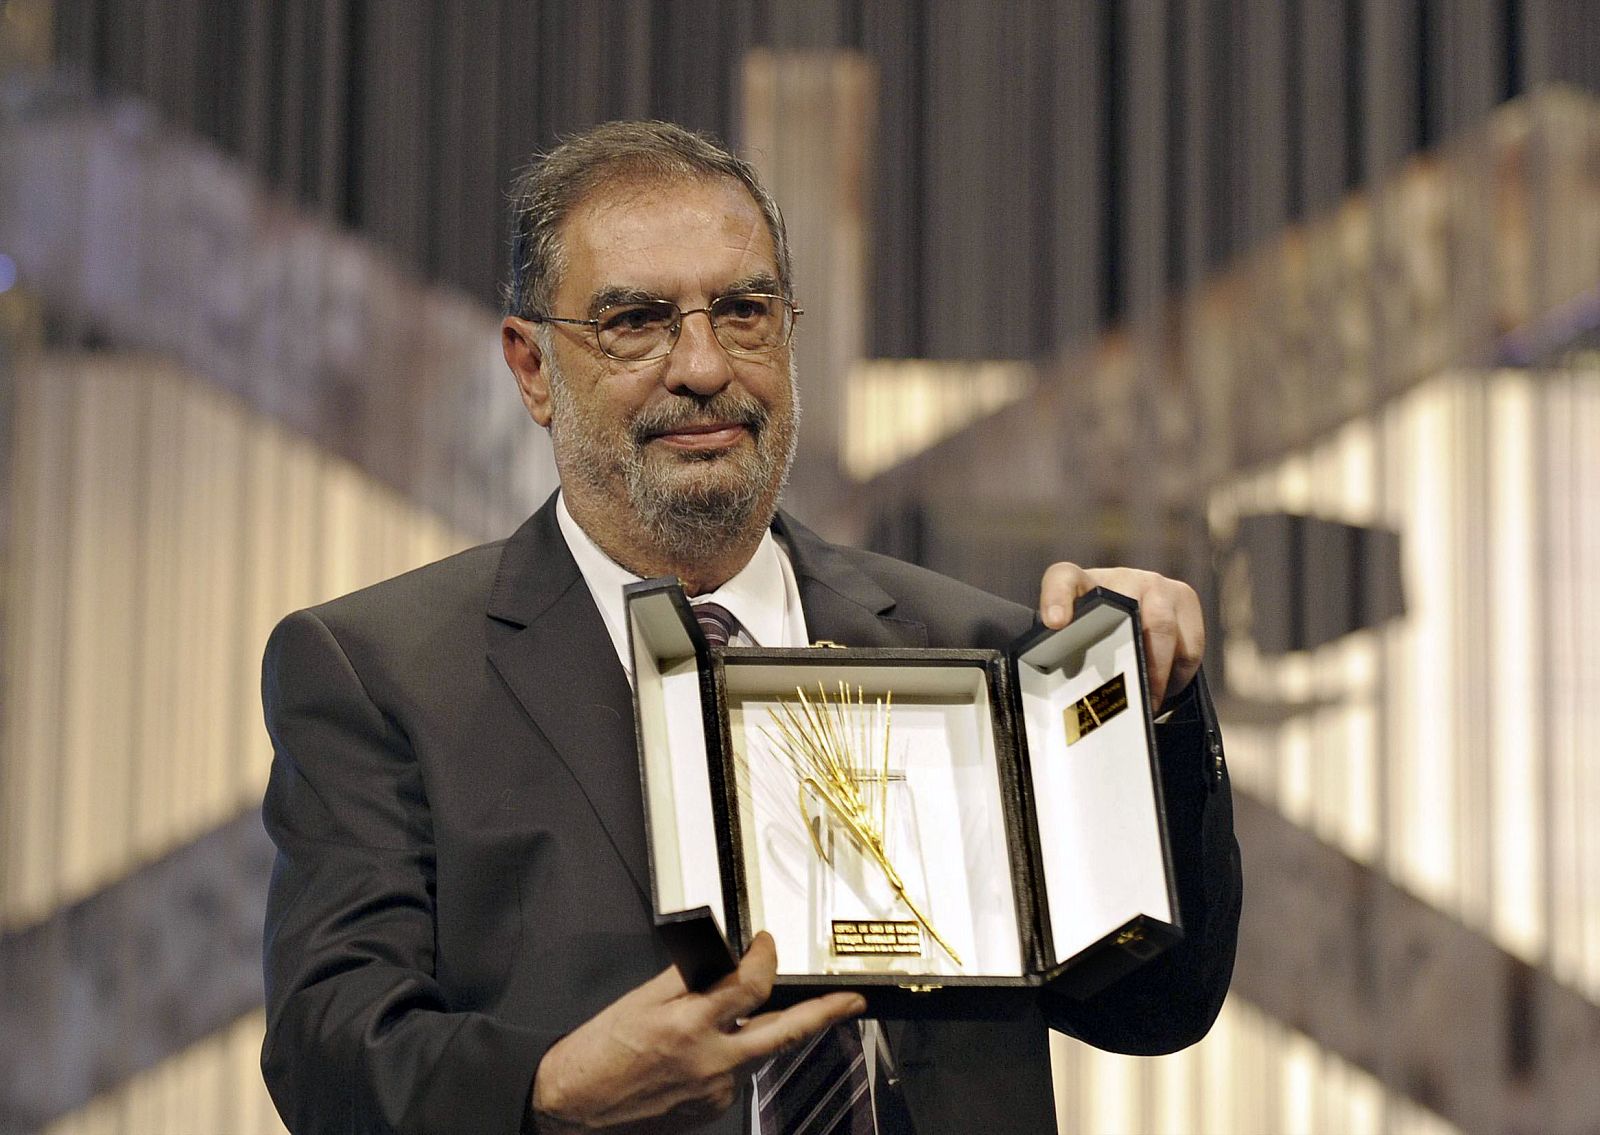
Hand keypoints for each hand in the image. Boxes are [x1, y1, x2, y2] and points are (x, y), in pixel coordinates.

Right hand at [531, 931, 864, 1131]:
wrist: (574, 1108)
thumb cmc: (598, 1053)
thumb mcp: (639, 1001)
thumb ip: (688, 979)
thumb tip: (723, 960)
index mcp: (690, 1026)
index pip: (750, 985)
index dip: (765, 959)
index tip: (766, 945)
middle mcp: (712, 1063)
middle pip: (786, 1032)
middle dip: (826, 1014)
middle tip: (852, 1001)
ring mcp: (716, 1093)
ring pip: (757, 1053)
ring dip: (758, 1033)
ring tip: (735, 1020)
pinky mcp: (713, 1111)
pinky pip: (735, 1076)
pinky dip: (729, 1058)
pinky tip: (701, 1054)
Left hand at [1038, 563, 1204, 708]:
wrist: (1130, 614)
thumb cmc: (1097, 634)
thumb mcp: (1078, 641)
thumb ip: (1070, 656)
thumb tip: (1071, 700)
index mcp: (1079, 583)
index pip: (1062, 579)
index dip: (1057, 599)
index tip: (1056, 623)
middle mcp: (1119, 578)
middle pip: (1127, 611)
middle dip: (1132, 659)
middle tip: (1132, 697)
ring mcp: (1154, 584)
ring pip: (1164, 627)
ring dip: (1159, 672)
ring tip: (1149, 701)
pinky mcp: (1185, 597)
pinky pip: (1189, 642)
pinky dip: (1180, 671)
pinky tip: (1167, 684)